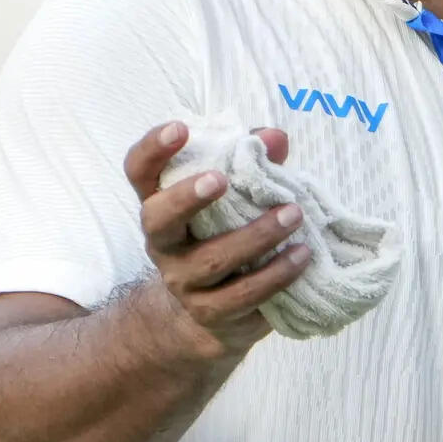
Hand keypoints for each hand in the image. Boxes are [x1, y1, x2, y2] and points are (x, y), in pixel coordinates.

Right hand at [123, 122, 310, 360]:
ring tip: (294, 214)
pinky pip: (243, 294)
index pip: (140, 173)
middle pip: (157, 219)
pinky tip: (301, 255)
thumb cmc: (227, 233)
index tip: (179, 128)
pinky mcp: (212, 311)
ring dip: (257, 235)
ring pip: (213, 259)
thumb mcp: (236, 196)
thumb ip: (253, 163)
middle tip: (221, 180)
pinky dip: (276, 273)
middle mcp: (164, 242)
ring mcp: (184, 280)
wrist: (216, 314)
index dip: (152, 149)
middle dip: (186, 198)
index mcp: (163, 204)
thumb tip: (274, 138)